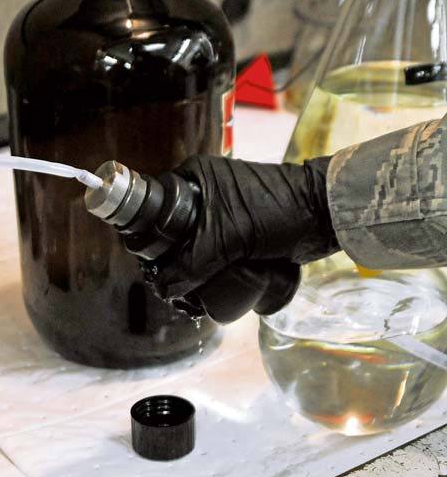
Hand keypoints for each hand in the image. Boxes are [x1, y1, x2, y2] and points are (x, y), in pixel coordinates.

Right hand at [149, 153, 338, 301]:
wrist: (325, 216)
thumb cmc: (278, 211)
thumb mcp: (228, 236)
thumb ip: (193, 262)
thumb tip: (165, 289)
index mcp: (196, 178)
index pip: (159, 210)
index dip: (151, 240)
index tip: (151, 268)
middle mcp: (205, 192)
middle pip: (174, 235)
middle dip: (171, 264)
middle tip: (172, 289)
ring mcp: (223, 214)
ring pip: (194, 249)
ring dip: (190, 273)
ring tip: (189, 298)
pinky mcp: (239, 234)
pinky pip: (214, 256)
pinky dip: (209, 273)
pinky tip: (204, 292)